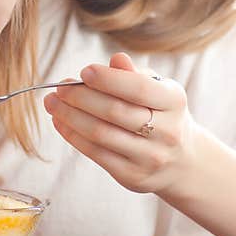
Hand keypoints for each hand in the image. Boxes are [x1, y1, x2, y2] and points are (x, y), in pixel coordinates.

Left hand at [43, 52, 201, 193]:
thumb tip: (116, 60)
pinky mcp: (132, 176)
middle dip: (80, 97)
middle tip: (59, 87)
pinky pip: (96, 153)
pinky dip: (73, 135)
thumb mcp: (158, 89)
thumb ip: (135, 75)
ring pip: (101, 134)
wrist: (182, 161)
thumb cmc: (161, 114)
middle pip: (114, 112)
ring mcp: (150, 157)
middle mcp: (167, 132)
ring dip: (69, 116)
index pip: (138, 88)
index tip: (84, 72)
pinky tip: (60, 122)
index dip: (108, 79)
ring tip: (52, 102)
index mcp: (174, 102)